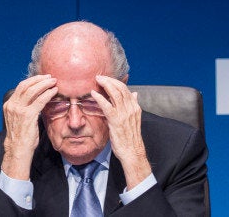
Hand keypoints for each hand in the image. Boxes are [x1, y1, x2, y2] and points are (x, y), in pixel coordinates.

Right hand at [1, 75, 57, 179]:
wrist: (17, 149)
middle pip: (26, 85)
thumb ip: (25, 107)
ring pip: (33, 90)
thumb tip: (37, 99)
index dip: (32, 80)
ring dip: (44, 84)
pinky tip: (54, 91)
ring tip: (53, 82)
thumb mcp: (20, 118)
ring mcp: (18, 110)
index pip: (21, 87)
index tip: (42, 78)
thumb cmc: (21, 136)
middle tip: (49, 77)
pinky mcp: (27, 115)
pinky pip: (39, 100)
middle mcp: (12, 105)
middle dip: (39, 79)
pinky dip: (47, 94)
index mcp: (9, 105)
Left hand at [91, 75, 151, 189]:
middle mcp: (131, 108)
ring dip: (105, 84)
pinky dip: (100, 98)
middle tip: (99, 76)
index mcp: (135, 107)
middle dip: (109, 80)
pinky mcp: (116, 120)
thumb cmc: (130, 137)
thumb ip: (133, 105)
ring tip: (97, 80)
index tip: (107, 79)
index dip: (116, 82)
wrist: (132, 151)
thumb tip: (135, 94)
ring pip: (115, 93)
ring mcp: (124, 114)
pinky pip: (107, 105)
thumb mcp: (134, 119)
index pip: (126, 89)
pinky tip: (93, 94)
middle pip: (121, 88)